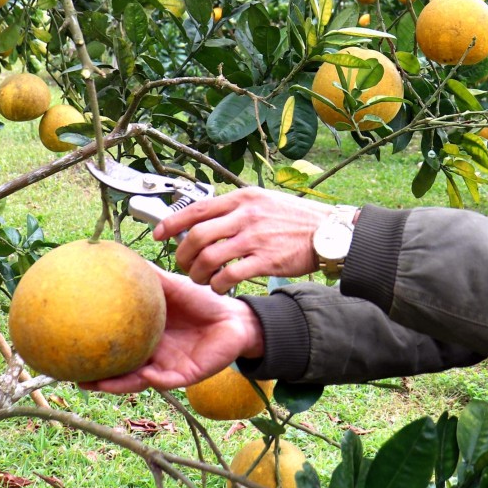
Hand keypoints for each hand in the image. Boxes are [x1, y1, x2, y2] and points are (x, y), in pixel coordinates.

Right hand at [79, 266, 263, 393]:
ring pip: (136, 381)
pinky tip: (142, 375)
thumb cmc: (202, 301)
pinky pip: (165, 380)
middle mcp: (150, 356)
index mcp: (145, 336)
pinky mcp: (184, 376)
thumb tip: (118, 255)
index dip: (93, 351)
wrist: (234, 318)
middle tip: (71, 375)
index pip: (115, 347)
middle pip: (117, 371)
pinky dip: (153, 379)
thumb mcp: (170, 286)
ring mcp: (165, 368)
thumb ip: (147, 276)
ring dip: (116, 385)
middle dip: (95, 376)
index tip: (67, 349)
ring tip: (94, 384)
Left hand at [154, 186, 332, 292]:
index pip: (196, 209)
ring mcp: (255, 238)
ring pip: (209, 258)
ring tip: (203, 279)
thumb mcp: (262, 201)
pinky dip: (219, 285)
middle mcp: (246, 216)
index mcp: (242, 199)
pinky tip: (221, 288)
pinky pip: (230, 276)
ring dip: (199, 274)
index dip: (172, 223)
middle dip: (183, 255)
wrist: (328, 232)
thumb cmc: (294, 218)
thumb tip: (203, 219)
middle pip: (197, 236)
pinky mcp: (266, 261)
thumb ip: (235, 209)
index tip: (159, 235)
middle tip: (185, 265)